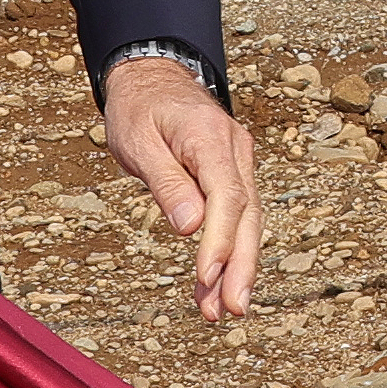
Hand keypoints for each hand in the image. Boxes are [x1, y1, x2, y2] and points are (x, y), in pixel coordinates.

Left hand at [102, 53, 265, 318]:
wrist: (152, 78)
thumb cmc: (139, 109)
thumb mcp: (138, 142)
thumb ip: (166, 184)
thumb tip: (190, 228)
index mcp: (210, 138)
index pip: (226, 196)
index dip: (220, 240)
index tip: (207, 277)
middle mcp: (235, 150)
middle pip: (247, 215)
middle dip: (241, 266)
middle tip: (232, 309)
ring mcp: (239, 162)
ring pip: (248, 221)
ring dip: (238, 267)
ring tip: (224, 309)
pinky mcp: (233, 174)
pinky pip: (238, 216)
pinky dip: (231, 250)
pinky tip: (221, 282)